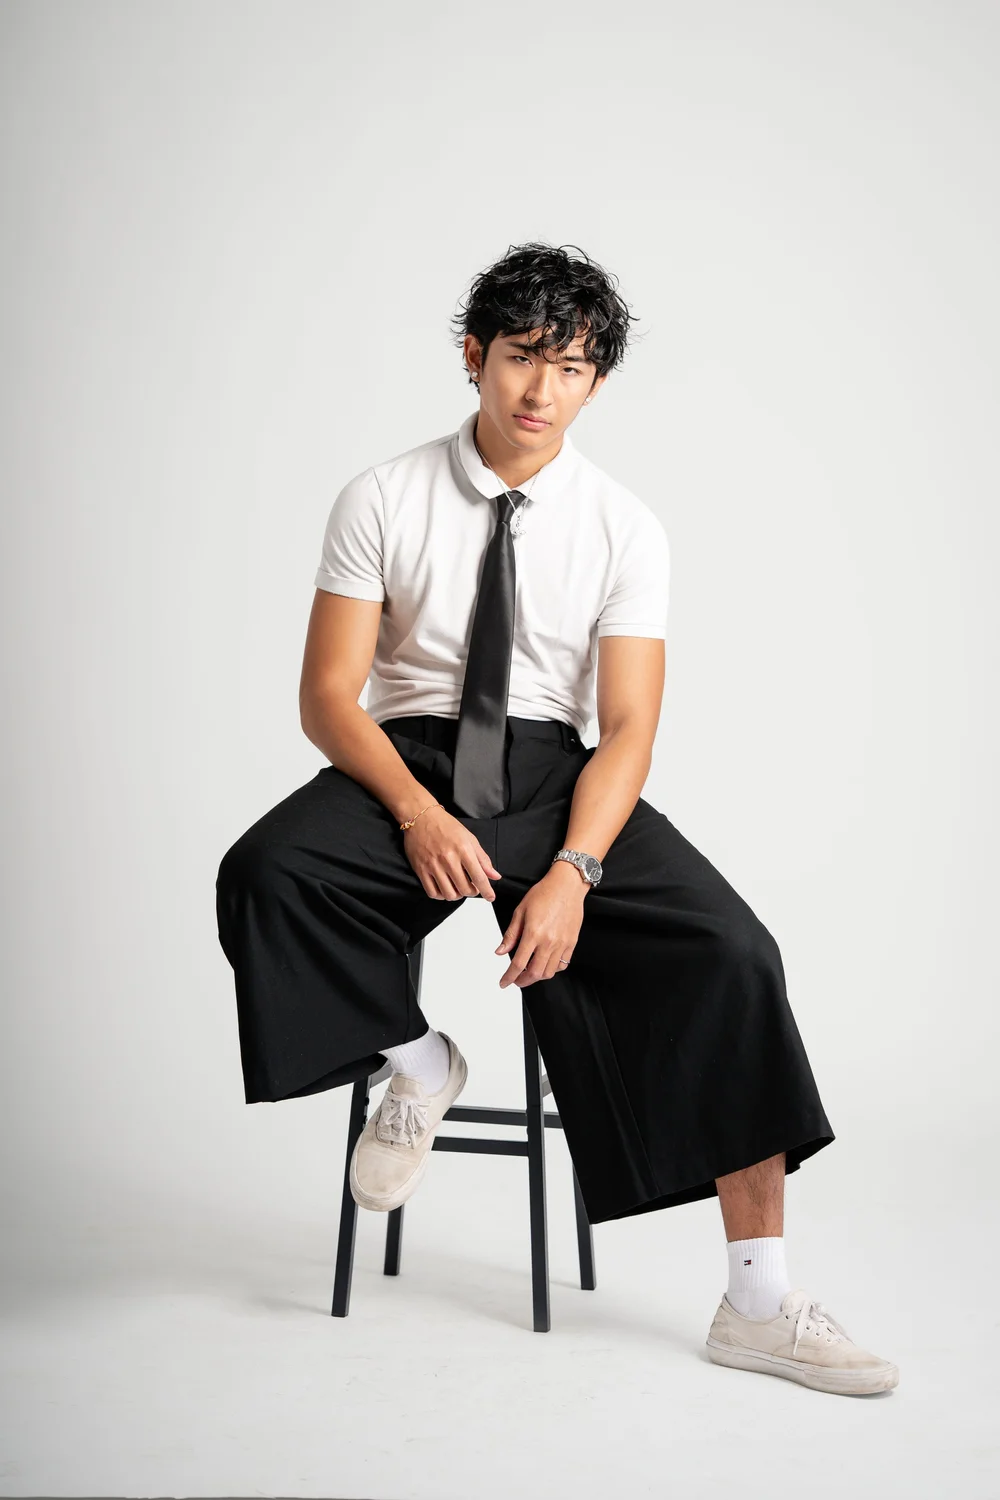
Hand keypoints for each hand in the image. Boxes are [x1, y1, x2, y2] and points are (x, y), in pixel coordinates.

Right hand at [402, 804, 501, 900]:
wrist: (421, 817)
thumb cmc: (446, 826)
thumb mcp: (469, 838)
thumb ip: (483, 859)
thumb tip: (495, 876)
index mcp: (463, 850)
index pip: (479, 877)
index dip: (487, 891)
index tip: (490, 897)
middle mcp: (448, 859)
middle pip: (464, 889)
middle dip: (471, 892)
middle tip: (472, 887)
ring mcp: (433, 865)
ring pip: (449, 894)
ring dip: (457, 895)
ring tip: (458, 888)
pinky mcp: (420, 869)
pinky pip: (432, 893)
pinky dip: (441, 895)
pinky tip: (444, 889)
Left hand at [495, 863, 586, 986]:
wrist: (567, 885)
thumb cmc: (544, 893)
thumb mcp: (520, 911)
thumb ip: (511, 934)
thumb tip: (500, 952)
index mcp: (533, 933)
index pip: (518, 964)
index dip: (509, 977)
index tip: (504, 982)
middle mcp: (549, 941)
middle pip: (534, 973)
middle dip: (522, 981)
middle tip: (515, 980)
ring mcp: (562, 944)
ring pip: (549, 972)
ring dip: (537, 977)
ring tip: (529, 972)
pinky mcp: (572, 943)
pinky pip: (562, 964)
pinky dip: (552, 969)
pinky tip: (544, 963)